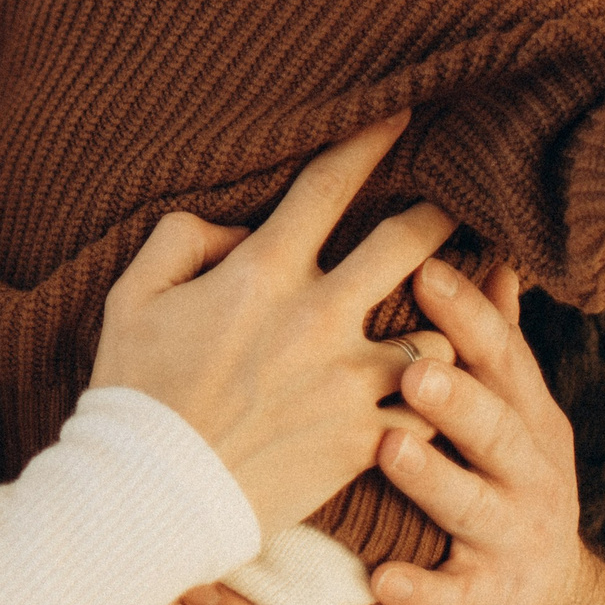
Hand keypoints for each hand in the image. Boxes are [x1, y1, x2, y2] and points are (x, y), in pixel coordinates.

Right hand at [92, 114, 456, 537]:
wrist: (150, 493)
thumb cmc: (134, 391)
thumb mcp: (131, 296)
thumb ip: (181, 240)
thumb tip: (234, 227)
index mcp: (262, 272)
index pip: (329, 185)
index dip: (371, 139)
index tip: (405, 111)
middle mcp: (318, 317)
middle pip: (411, 245)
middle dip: (447, 213)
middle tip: (473, 200)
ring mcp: (350, 382)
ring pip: (439, 334)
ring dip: (449, 324)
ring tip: (464, 319)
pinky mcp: (365, 439)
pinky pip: (429, 411)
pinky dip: (439, 402)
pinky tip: (448, 398)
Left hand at [367, 260, 593, 604]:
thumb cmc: (505, 484)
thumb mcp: (514, 413)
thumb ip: (497, 343)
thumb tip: (494, 253)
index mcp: (526, 418)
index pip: (502, 357)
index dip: (470, 315)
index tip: (428, 269)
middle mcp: (529, 474)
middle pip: (496, 428)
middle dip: (460, 396)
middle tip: (414, 364)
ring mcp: (510, 539)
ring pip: (472, 506)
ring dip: (433, 480)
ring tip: (391, 450)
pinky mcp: (484, 603)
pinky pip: (447, 599)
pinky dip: (414, 594)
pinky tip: (380, 580)